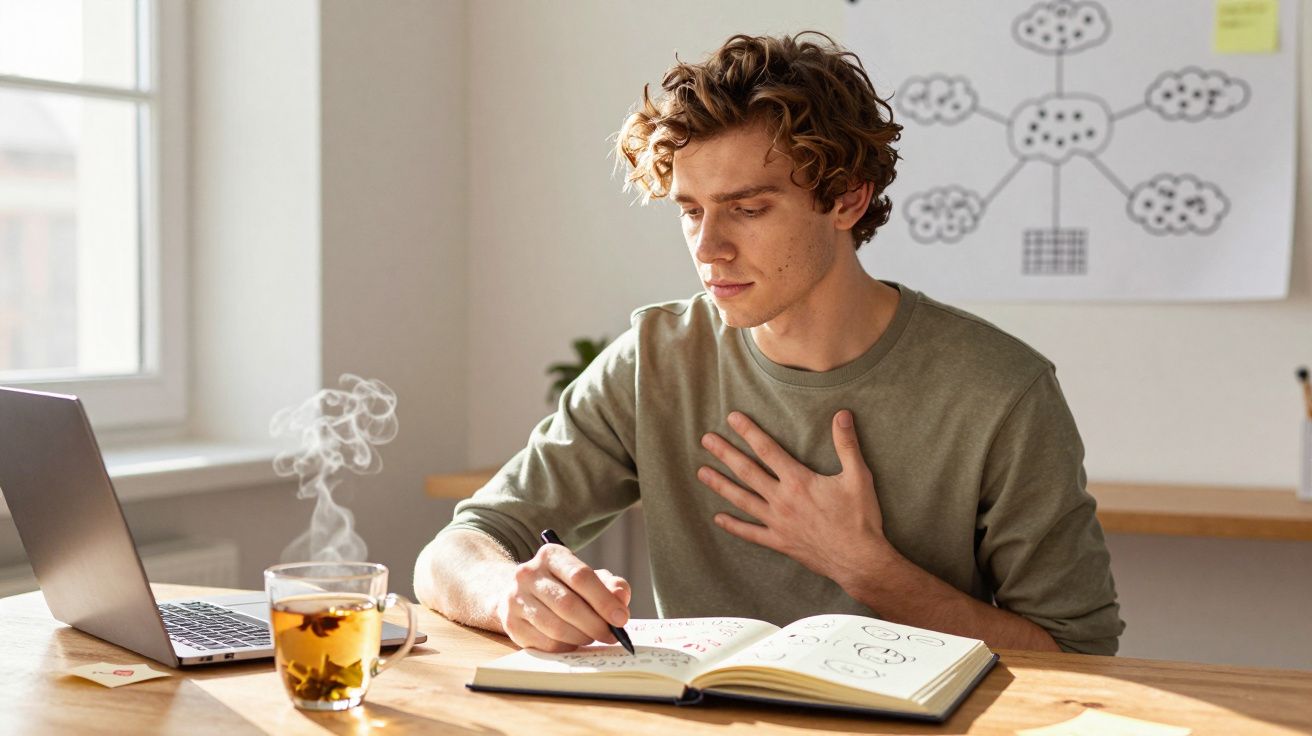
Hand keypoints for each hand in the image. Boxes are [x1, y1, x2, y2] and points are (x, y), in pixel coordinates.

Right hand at [495, 543, 631, 651]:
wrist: (523, 595)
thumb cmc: (564, 586)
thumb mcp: (590, 578)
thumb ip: (611, 586)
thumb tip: (621, 598)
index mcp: (551, 555)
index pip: (580, 576)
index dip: (604, 600)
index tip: (622, 619)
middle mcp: (528, 573)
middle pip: (568, 604)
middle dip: (595, 624)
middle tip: (611, 636)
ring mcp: (516, 599)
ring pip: (556, 627)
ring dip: (582, 637)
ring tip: (593, 638)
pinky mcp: (511, 623)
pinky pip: (545, 643)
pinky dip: (566, 647)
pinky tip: (573, 642)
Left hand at [697, 410, 889, 587]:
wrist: (858, 560)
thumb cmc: (860, 518)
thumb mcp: (858, 477)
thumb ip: (847, 445)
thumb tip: (842, 414)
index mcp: (799, 481)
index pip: (767, 450)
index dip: (749, 432)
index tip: (732, 418)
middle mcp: (782, 500)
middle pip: (747, 471)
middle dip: (725, 453)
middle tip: (706, 439)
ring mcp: (777, 522)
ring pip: (742, 499)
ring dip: (721, 485)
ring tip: (702, 472)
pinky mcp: (779, 542)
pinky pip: (751, 533)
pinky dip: (733, 526)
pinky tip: (718, 518)